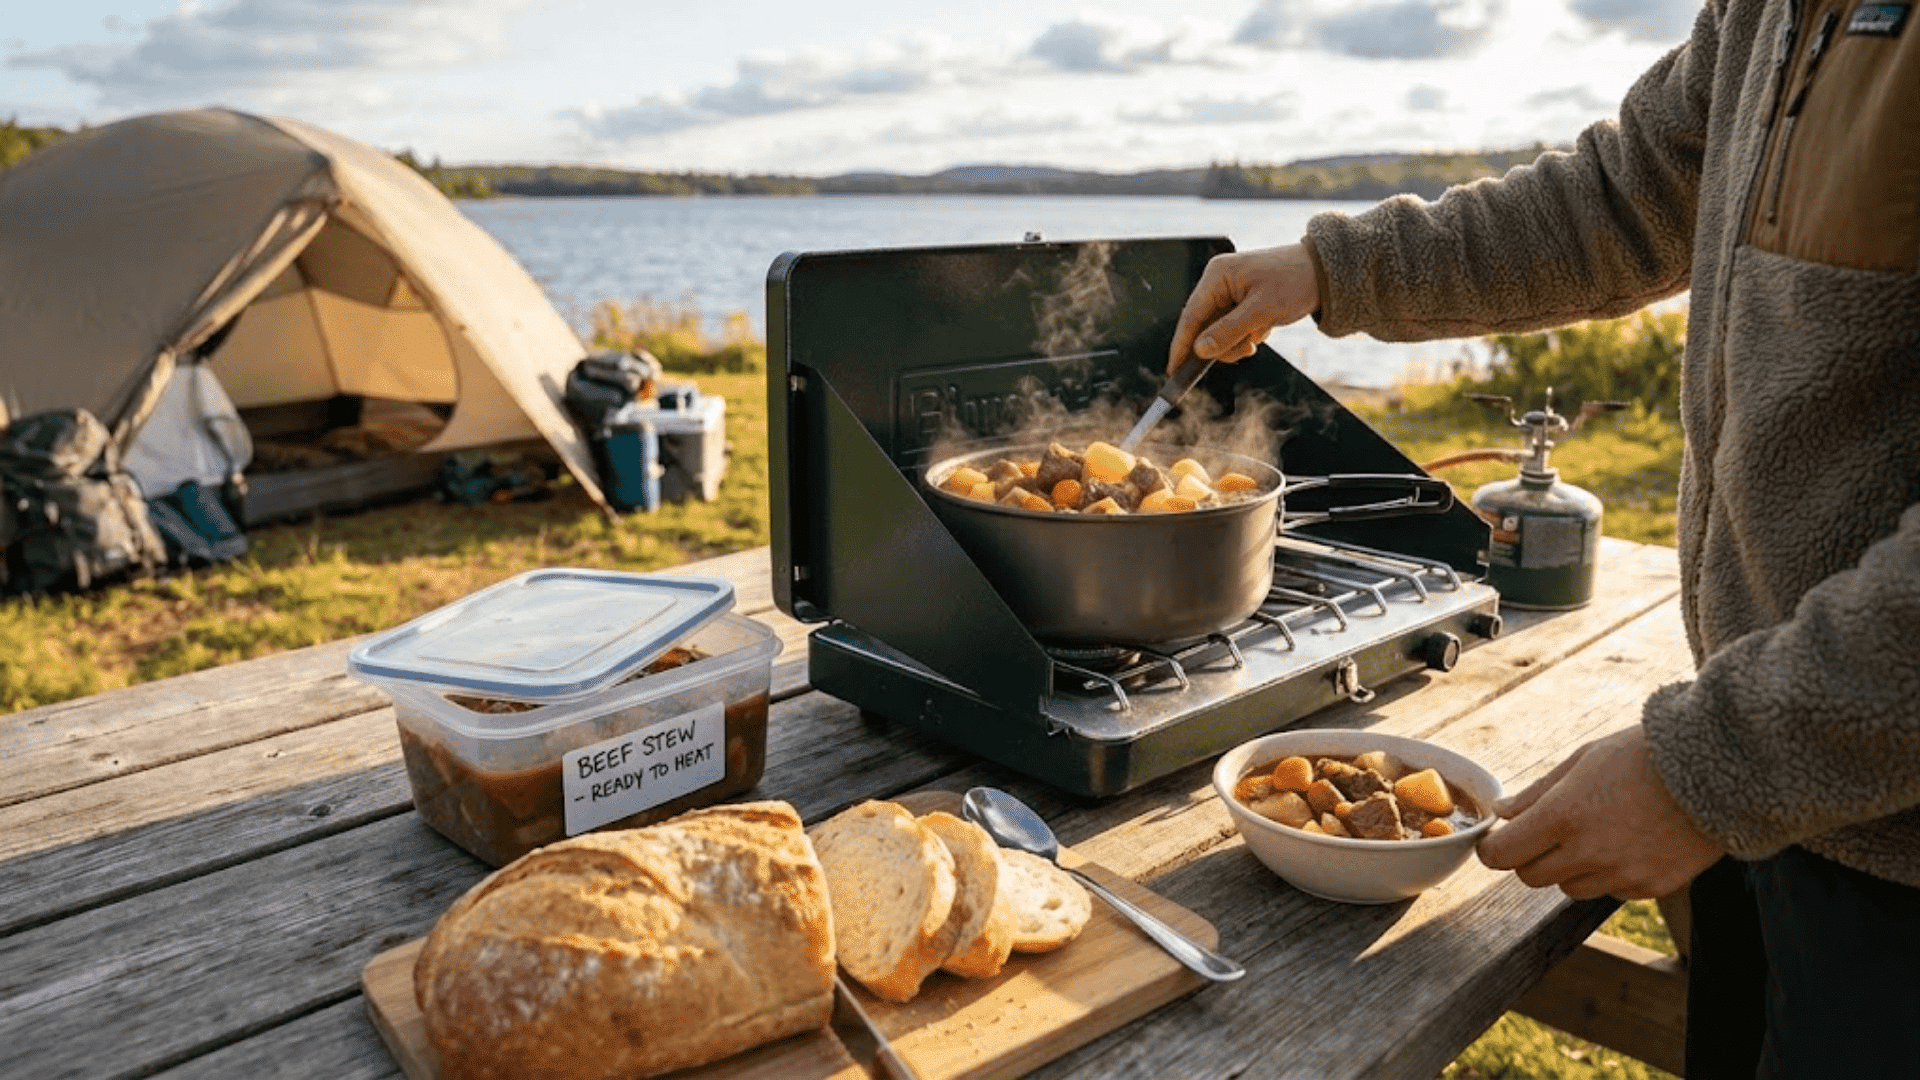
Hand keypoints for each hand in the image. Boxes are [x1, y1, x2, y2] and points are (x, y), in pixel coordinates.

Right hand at [1166, 244, 1320, 371]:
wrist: (1325, 271)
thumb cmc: (1296, 281)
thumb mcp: (1262, 311)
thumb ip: (1228, 331)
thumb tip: (1200, 350)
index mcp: (1217, 276)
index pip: (1190, 316)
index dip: (1181, 345)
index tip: (1174, 370)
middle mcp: (1218, 282)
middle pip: (1203, 327)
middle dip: (1223, 344)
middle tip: (1247, 349)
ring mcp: (1229, 292)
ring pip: (1218, 331)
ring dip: (1237, 342)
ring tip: (1259, 335)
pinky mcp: (1241, 301)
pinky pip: (1232, 328)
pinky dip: (1245, 336)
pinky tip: (1262, 329)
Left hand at [1475, 726, 1721, 900]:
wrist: (1718, 771)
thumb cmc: (1646, 755)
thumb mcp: (1583, 760)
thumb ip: (1537, 792)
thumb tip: (1503, 813)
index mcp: (1564, 816)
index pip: (1503, 855)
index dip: (1493, 850)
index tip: (1497, 841)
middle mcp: (1588, 852)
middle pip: (1531, 877)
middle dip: (1530, 857)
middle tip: (1546, 833)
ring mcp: (1621, 875)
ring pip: (1569, 889)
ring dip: (1570, 868)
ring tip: (1597, 832)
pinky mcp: (1651, 887)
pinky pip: (1611, 892)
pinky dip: (1609, 876)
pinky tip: (1628, 843)